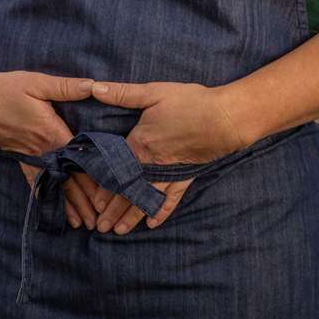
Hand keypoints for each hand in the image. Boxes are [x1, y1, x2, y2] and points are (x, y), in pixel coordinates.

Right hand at [0, 71, 107, 231]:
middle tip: (101, 222)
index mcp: (50, 132)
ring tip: (82, 224)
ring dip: (68, 205)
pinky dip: (46, 197)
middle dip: (85, 201)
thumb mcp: (36, 82)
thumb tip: (94, 86)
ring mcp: (29, 157)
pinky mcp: (18, 157)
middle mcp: (41, 150)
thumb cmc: (3, 89)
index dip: (95, 177)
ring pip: (53, 185)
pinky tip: (53, 209)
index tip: (110, 194)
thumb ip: (66, 87)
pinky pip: (35, 181)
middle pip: (68, 180)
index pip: (79, 160)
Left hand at [82, 80, 247, 234]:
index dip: (103, 188)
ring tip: (118, 231)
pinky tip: (152, 224)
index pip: (115, 170)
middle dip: (113, 210)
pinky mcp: (186, 176)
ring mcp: (169, 173)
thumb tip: (93, 87)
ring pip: (146, 199)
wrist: (225, 117)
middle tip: (99, 227)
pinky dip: (161, 212)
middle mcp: (152, 164)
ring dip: (132, 216)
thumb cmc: (190, 102)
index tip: (93, 203)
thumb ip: (123, 93)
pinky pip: (171, 199)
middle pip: (127, 191)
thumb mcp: (154, 92)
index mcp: (140, 144)